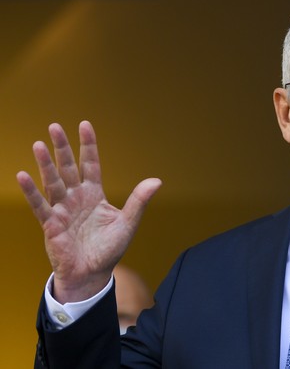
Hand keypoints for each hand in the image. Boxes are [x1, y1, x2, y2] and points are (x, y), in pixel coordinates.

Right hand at [16, 121, 161, 302]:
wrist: (92, 274)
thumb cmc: (108, 249)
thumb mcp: (128, 223)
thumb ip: (139, 201)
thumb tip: (157, 181)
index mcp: (94, 194)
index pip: (91, 164)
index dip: (88, 146)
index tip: (85, 125)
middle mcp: (76, 197)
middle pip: (68, 167)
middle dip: (63, 148)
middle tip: (54, 126)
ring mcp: (62, 209)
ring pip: (53, 182)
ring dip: (45, 164)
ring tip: (39, 144)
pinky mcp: (51, 224)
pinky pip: (40, 205)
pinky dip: (31, 191)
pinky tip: (23, 175)